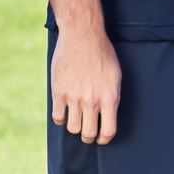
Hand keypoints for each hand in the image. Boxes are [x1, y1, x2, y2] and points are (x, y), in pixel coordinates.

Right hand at [51, 28, 121, 144]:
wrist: (83, 35)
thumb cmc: (102, 52)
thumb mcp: (115, 75)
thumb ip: (112, 97)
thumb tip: (108, 115)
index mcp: (109, 97)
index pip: (108, 131)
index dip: (105, 138)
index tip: (101, 138)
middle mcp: (92, 101)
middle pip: (88, 134)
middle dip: (89, 136)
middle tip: (88, 131)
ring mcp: (74, 98)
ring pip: (72, 128)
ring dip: (75, 126)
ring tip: (77, 118)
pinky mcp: (59, 93)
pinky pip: (58, 118)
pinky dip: (61, 118)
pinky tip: (65, 110)